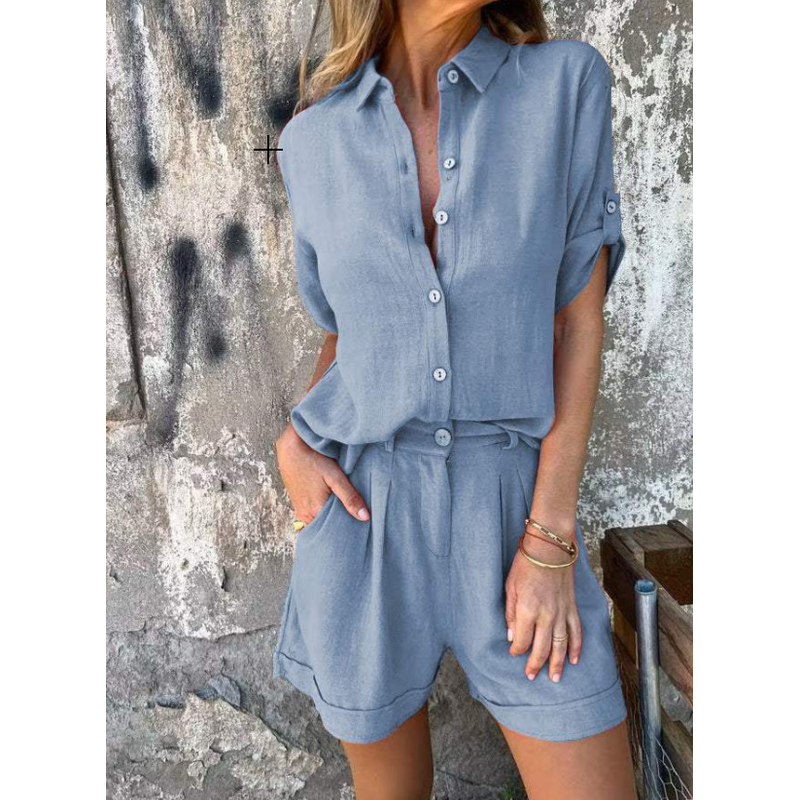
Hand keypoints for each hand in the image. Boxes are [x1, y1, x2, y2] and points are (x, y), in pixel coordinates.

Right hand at [276, 424, 369, 524]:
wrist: (291, 449)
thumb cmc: (313, 460)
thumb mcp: (335, 477)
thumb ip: (350, 498)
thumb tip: (365, 517)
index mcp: (315, 511)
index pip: (336, 531)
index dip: (349, 528)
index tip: (361, 526)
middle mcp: (305, 516)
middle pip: (327, 528)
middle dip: (341, 525)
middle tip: (356, 520)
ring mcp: (300, 512)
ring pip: (320, 523)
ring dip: (331, 519)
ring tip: (345, 512)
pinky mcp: (298, 506)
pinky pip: (313, 517)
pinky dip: (322, 515)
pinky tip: (331, 505)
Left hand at [504, 534, 582, 681]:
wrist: (551, 548)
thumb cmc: (526, 564)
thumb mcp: (510, 587)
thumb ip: (511, 613)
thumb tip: (512, 636)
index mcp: (528, 610)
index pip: (522, 640)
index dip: (517, 650)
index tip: (513, 653)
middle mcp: (547, 615)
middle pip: (541, 648)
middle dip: (535, 664)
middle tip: (531, 676)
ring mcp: (562, 612)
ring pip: (561, 645)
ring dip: (558, 663)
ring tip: (555, 678)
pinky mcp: (572, 607)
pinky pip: (576, 631)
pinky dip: (576, 647)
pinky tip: (575, 660)